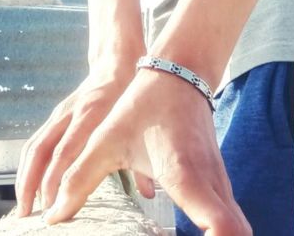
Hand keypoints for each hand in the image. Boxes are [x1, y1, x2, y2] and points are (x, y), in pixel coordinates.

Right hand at [15, 63, 135, 216]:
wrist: (116, 60)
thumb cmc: (131, 92)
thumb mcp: (139, 121)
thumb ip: (141, 156)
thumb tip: (148, 194)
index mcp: (93, 113)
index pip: (67, 151)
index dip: (56, 181)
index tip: (53, 209)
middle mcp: (72, 113)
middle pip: (43, 151)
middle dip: (33, 185)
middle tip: (29, 216)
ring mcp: (60, 112)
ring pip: (34, 147)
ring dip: (25, 178)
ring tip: (23, 208)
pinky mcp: (56, 114)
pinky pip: (35, 142)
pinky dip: (28, 166)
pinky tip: (28, 186)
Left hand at [44, 69, 251, 234]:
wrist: (181, 73)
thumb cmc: (144, 104)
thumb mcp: (106, 140)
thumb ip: (79, 180)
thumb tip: (54, 218)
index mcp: (184, 175)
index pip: (222, 225)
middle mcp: (211, 185)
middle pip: (238, 234)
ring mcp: (222, 185)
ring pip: (238, 229)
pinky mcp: (222, 185)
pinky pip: (230, 221)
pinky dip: (220, 234)